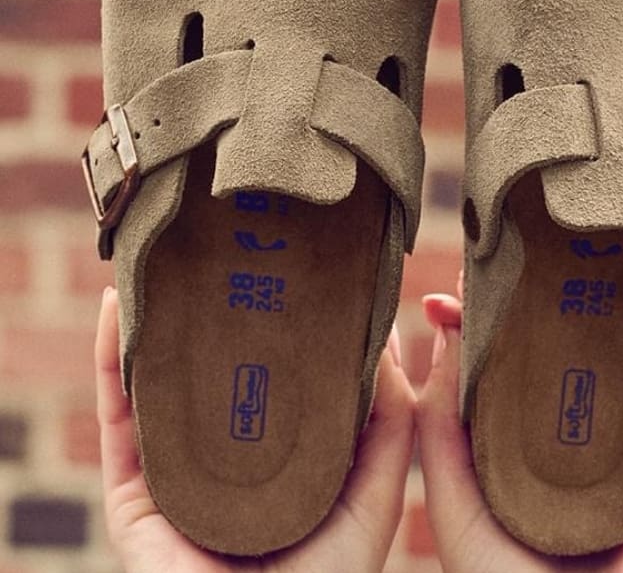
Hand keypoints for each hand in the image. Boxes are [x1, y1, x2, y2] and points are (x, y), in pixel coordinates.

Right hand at [95, 286, 415, 572]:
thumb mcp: (376, 488)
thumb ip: (388, 420)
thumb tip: (386, 341)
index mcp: (282, 455)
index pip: (280, 376)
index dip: (285, 324)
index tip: (296, 266)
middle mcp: (227, 458)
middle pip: (213, 373)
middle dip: (210, 313)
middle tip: (221, 248)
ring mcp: (179, 474)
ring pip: (158, 382)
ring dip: (151, 321)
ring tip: (157, 259)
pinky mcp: (135, 497)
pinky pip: (118, 418)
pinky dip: (111, 362)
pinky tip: (115, 310)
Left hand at [415, 284, 622, 572]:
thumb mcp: (453, 499)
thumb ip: (443, 423)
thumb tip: (445, 330)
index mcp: (533, 450)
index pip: (522, 365)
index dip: (505, 312)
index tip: (482, 264)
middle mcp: (591, 451)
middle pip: (598, 363)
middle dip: (596, 302)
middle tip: (586, 234)